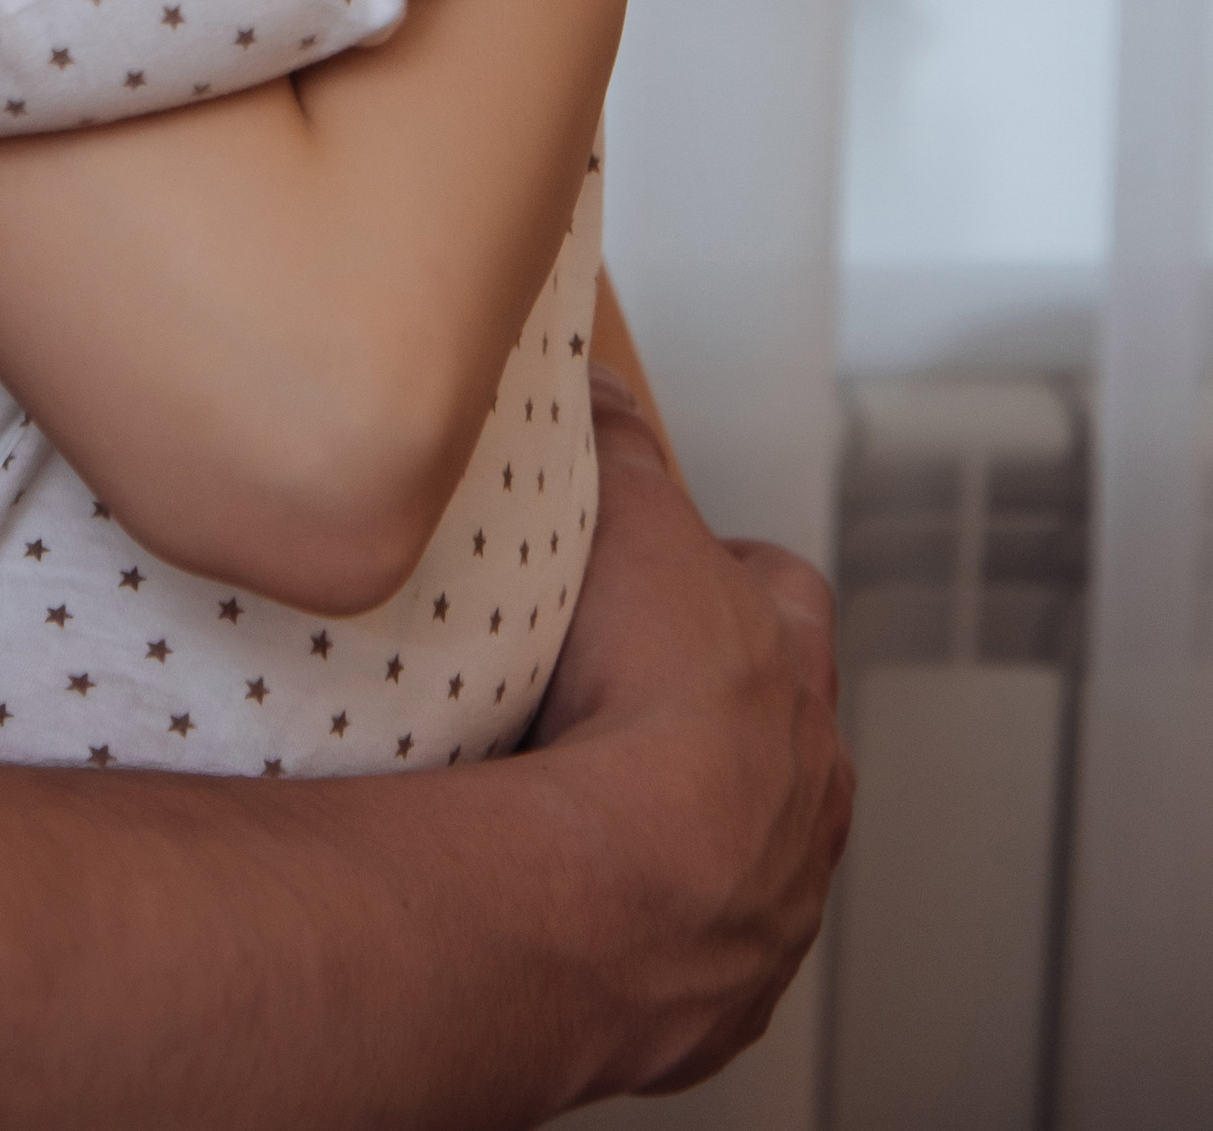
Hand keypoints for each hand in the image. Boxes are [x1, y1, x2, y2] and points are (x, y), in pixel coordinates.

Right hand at [534, 377, 853, 1094]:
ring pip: (748, 852)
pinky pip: (689, 957)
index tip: (677, 565)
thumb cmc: (644, 704)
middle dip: (720, 714)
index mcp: (794, 679)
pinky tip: (576, 910)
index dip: (733, 575)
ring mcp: (771, 907)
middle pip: (781, 735)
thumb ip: (620, 446)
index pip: (787, 602)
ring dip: (688, 832)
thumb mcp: (631, 524)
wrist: (627, 892)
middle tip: (619, 694)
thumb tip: (600, 381)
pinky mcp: (716, 1002)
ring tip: (587, 812)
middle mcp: (808, 797)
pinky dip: (645, 931)